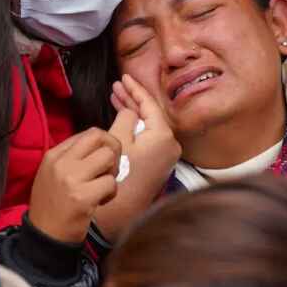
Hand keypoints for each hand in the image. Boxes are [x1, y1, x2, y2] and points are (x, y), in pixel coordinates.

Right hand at [28, 128, 121, 243]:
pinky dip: (111, 193)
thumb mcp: (53, 173)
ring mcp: (71, 179)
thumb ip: (74, 157)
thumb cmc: (54, 205)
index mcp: (54, 155)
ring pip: (109, 158)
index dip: (105, 144)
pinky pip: (111, 183)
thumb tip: (104, 145)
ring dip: (112, 174)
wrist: (44, 237)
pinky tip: (99, 202)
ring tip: (102, 188)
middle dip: (114, 151)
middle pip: (101, 138)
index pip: (90, 133)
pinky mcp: (82, 198)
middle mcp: (61, 163)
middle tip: (109, 170)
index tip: (103, 161)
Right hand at [95, 74, 181, 239]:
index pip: (150, 104)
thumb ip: (126, 117)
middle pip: (151, 114)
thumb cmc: (120, 173)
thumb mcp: (119, 140)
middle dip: (132, 99)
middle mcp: (170, 144)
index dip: (135, 89)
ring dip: (133, 112)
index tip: (124, 77)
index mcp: (163, 135)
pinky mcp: (160, 162)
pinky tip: (123, 118)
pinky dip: (136, 126)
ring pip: (149, 125)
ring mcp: (167, 154)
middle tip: (117, 86)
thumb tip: (130, 109)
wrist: (123, 208)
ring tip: (116, 97)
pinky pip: (149, 136)